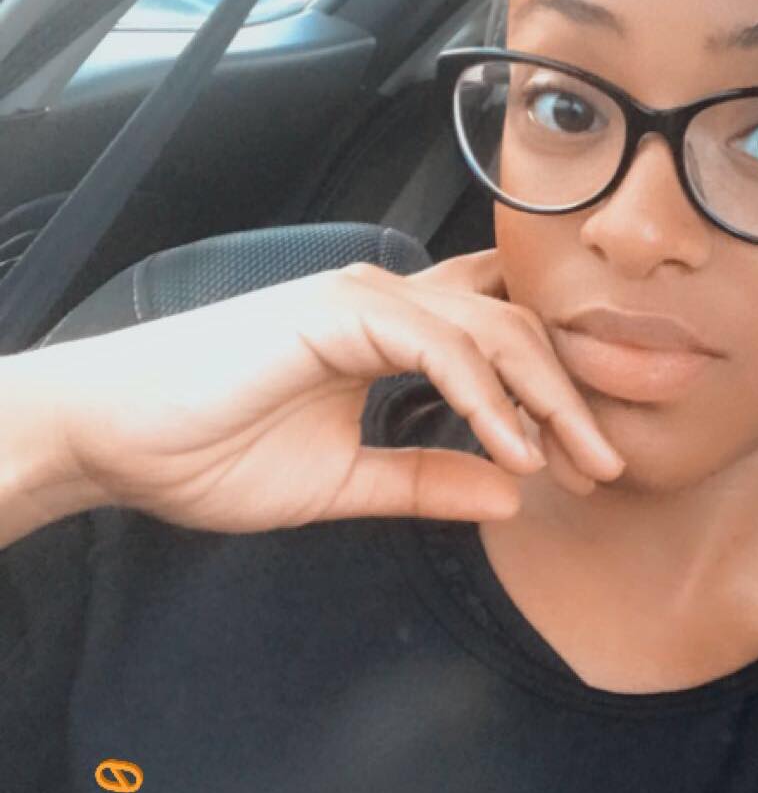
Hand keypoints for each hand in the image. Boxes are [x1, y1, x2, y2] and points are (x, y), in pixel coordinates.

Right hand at [16, 249, 623, 535]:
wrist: (115, 438)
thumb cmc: (211, 451)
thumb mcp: (345, 481)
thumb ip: (426, 480)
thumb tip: (511, 495)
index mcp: (393, 331)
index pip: (500, 335)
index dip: (553, 387)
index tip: (584, 458)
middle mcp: (391, 300)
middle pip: (517, 326)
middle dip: (571, 395)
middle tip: (607, 463)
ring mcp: (367, 298)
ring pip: (494, 327)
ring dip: (546, 396)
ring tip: (580, 461)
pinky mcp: (342, 310)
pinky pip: (441, 345)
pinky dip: (486, 395)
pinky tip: (513, 447)